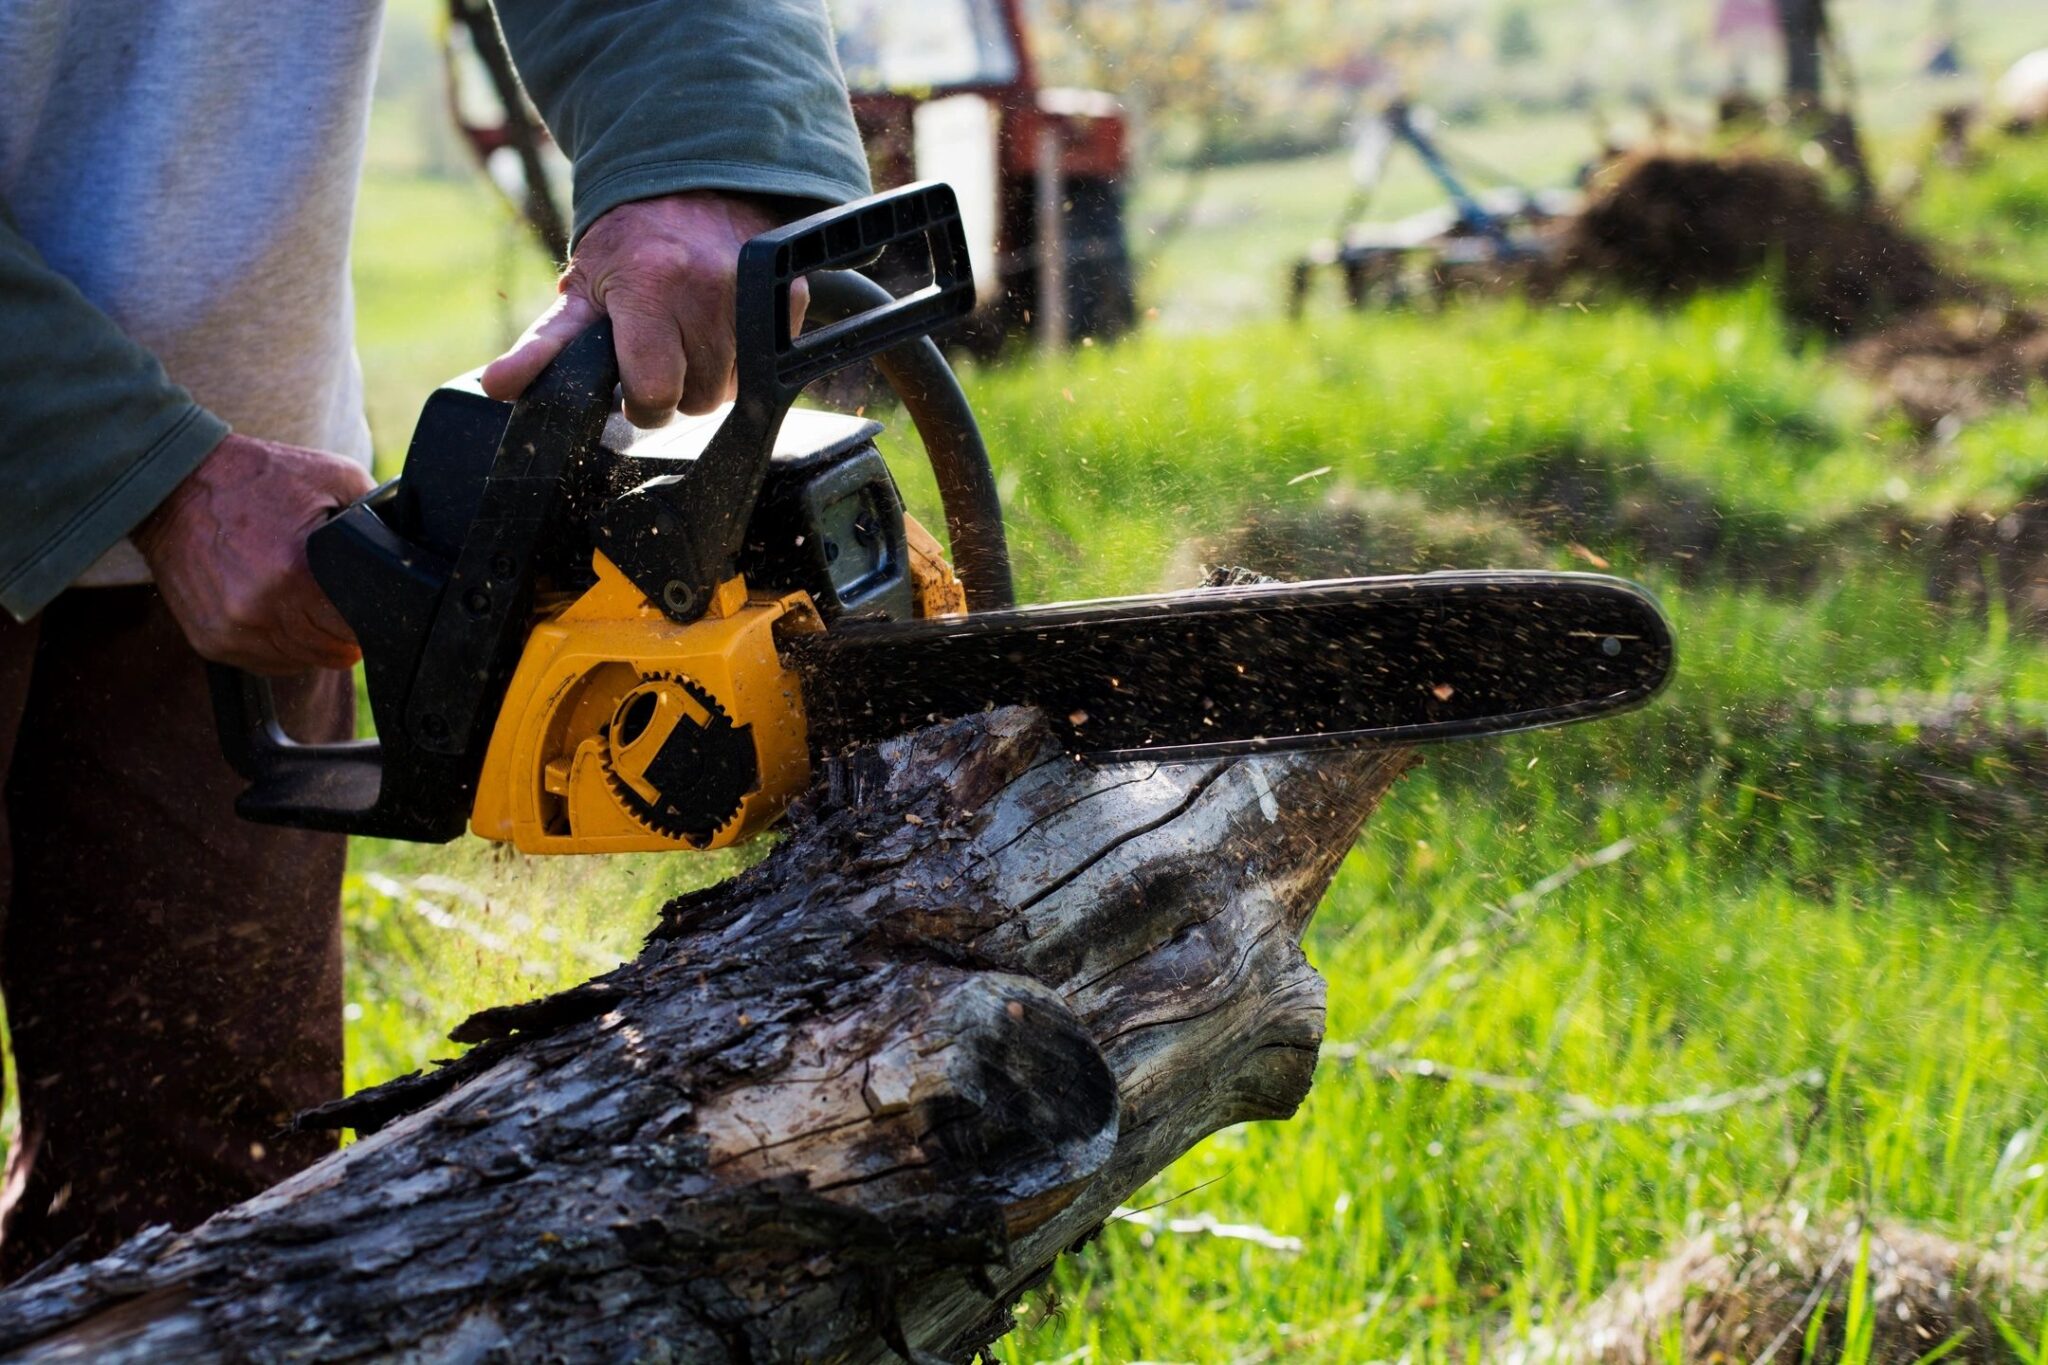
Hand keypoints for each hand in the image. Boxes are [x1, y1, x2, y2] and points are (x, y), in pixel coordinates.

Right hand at [133, 433, 375, 674]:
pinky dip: (281, 648)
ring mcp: (231, 628)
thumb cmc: (255, 478)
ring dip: (314, 644)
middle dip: (345, 634)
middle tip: (345, 610)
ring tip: (313, 611)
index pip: (354, 627)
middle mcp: (260, 608)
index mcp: (295, 572)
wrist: (173, 484)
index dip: (370, 621)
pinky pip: (264, 663)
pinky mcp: (209, 640)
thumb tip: (404, 540)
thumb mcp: (331, 475)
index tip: (372, 610)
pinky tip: (283, 618)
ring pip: (298, 662)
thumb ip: (375, 512)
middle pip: (329, 651)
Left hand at [480, 190, 805, 426]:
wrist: (694, 184)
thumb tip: (495, 387)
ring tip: (690, 339)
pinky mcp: (788, 295)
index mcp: (650, 288)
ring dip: (710, 378)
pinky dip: (745, 355)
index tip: (634, 386)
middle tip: (661, 355)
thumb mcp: (581, 291)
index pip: (655, 393)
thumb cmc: (631, 244)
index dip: (641, 402)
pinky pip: (768, 361)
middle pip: (698, 399)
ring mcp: (753, 294)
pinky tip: (723, 326)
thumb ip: (541, 347)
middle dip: (677, 390)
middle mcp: (707, 289)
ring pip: (734, 389)